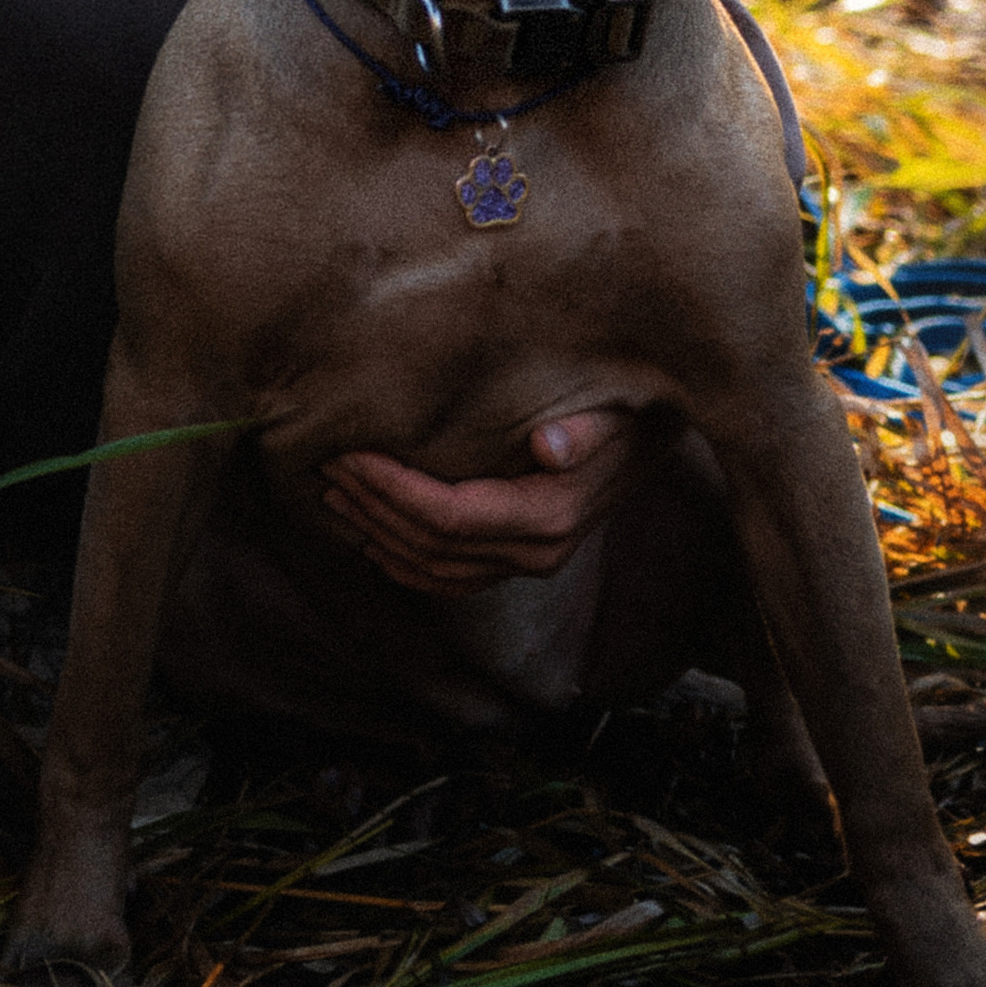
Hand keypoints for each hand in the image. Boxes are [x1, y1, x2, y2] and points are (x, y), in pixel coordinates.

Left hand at [318, 410, 631, 596]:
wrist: (658, 432)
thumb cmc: (627, 407)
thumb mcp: (611, 408)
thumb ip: (582, 430)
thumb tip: (550, 447)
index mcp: (550, 515)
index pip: (449, 516)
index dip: (392, 489)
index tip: (350, 453)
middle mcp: (537, 551)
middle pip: (433, 545)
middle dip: (373, 507)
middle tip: (327, 465)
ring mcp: (530, 561)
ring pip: (435, 568)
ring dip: (380, 534)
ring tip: (336, 494)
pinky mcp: (523, 559)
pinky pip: (454, 579)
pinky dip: (408, 565)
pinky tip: (373, 541)